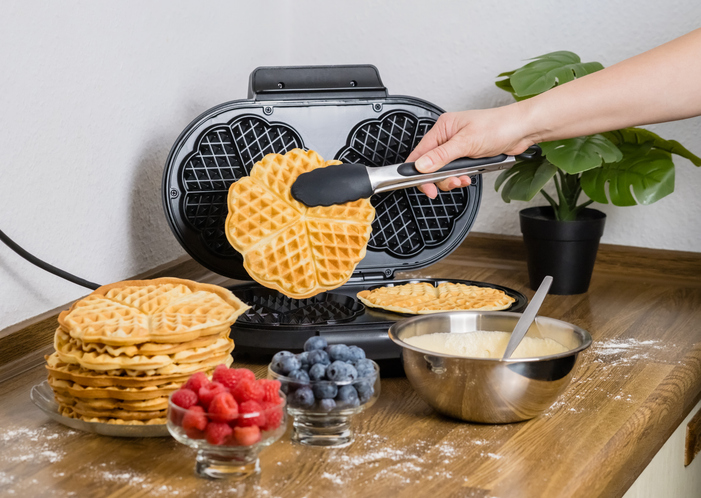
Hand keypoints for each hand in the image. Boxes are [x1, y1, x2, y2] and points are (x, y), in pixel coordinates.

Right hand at [406, 104, 533, 197]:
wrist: (522, 129)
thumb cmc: (499, 126)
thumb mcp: (467, 142)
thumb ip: (442, 156)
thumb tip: (421, 165)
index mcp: (443, 128)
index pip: (420, 153)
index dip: (418, 171)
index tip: (424, 186)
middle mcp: (448, 137)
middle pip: (430, 165)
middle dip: (440, 178)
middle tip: (450, 183)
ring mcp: (457, 147)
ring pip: (444, 171)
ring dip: (452, 179)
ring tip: (462, 179)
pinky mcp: (467, 156)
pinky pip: (457, 171)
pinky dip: (461, 177)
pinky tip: (468, 177)